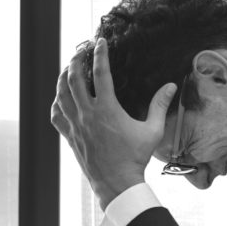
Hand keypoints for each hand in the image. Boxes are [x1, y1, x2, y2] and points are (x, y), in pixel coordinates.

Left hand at [51, 38, 176, 209]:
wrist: (117, 183)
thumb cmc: (135, 158)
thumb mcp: (152, 131)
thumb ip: (160, 106)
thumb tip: (170, 86)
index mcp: (107, 109)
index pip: (101, 73)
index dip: (101, 54)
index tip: (101, 42)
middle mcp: (88, 114)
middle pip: (74, 79)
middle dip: (76, 60)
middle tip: (80, 51)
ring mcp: (76, 125)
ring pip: (61, 94)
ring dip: (63, 78)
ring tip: (68, 69)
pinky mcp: (70, 137)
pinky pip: (56, 115)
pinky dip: (56, 103)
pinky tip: (60, 98)